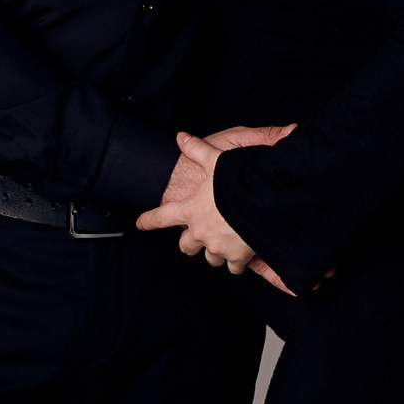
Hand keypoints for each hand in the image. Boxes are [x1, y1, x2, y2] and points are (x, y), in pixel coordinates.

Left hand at [137, 133, 289, 284]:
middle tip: (197, 238)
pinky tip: (243, 254)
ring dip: (215, 252)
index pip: (162, 217)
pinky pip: (233, 266)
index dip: (149, 220)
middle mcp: (200, 233)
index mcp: (191, 210)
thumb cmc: (238, 182)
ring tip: (224, 243)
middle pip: (186, 247)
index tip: (140, 223)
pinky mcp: (237, 257)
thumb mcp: (216, 161)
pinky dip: (237, 261)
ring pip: (210, 258)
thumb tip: (180, 136)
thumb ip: (197, 150)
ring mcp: (218, 247)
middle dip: (190, 244)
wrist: (263, 204)